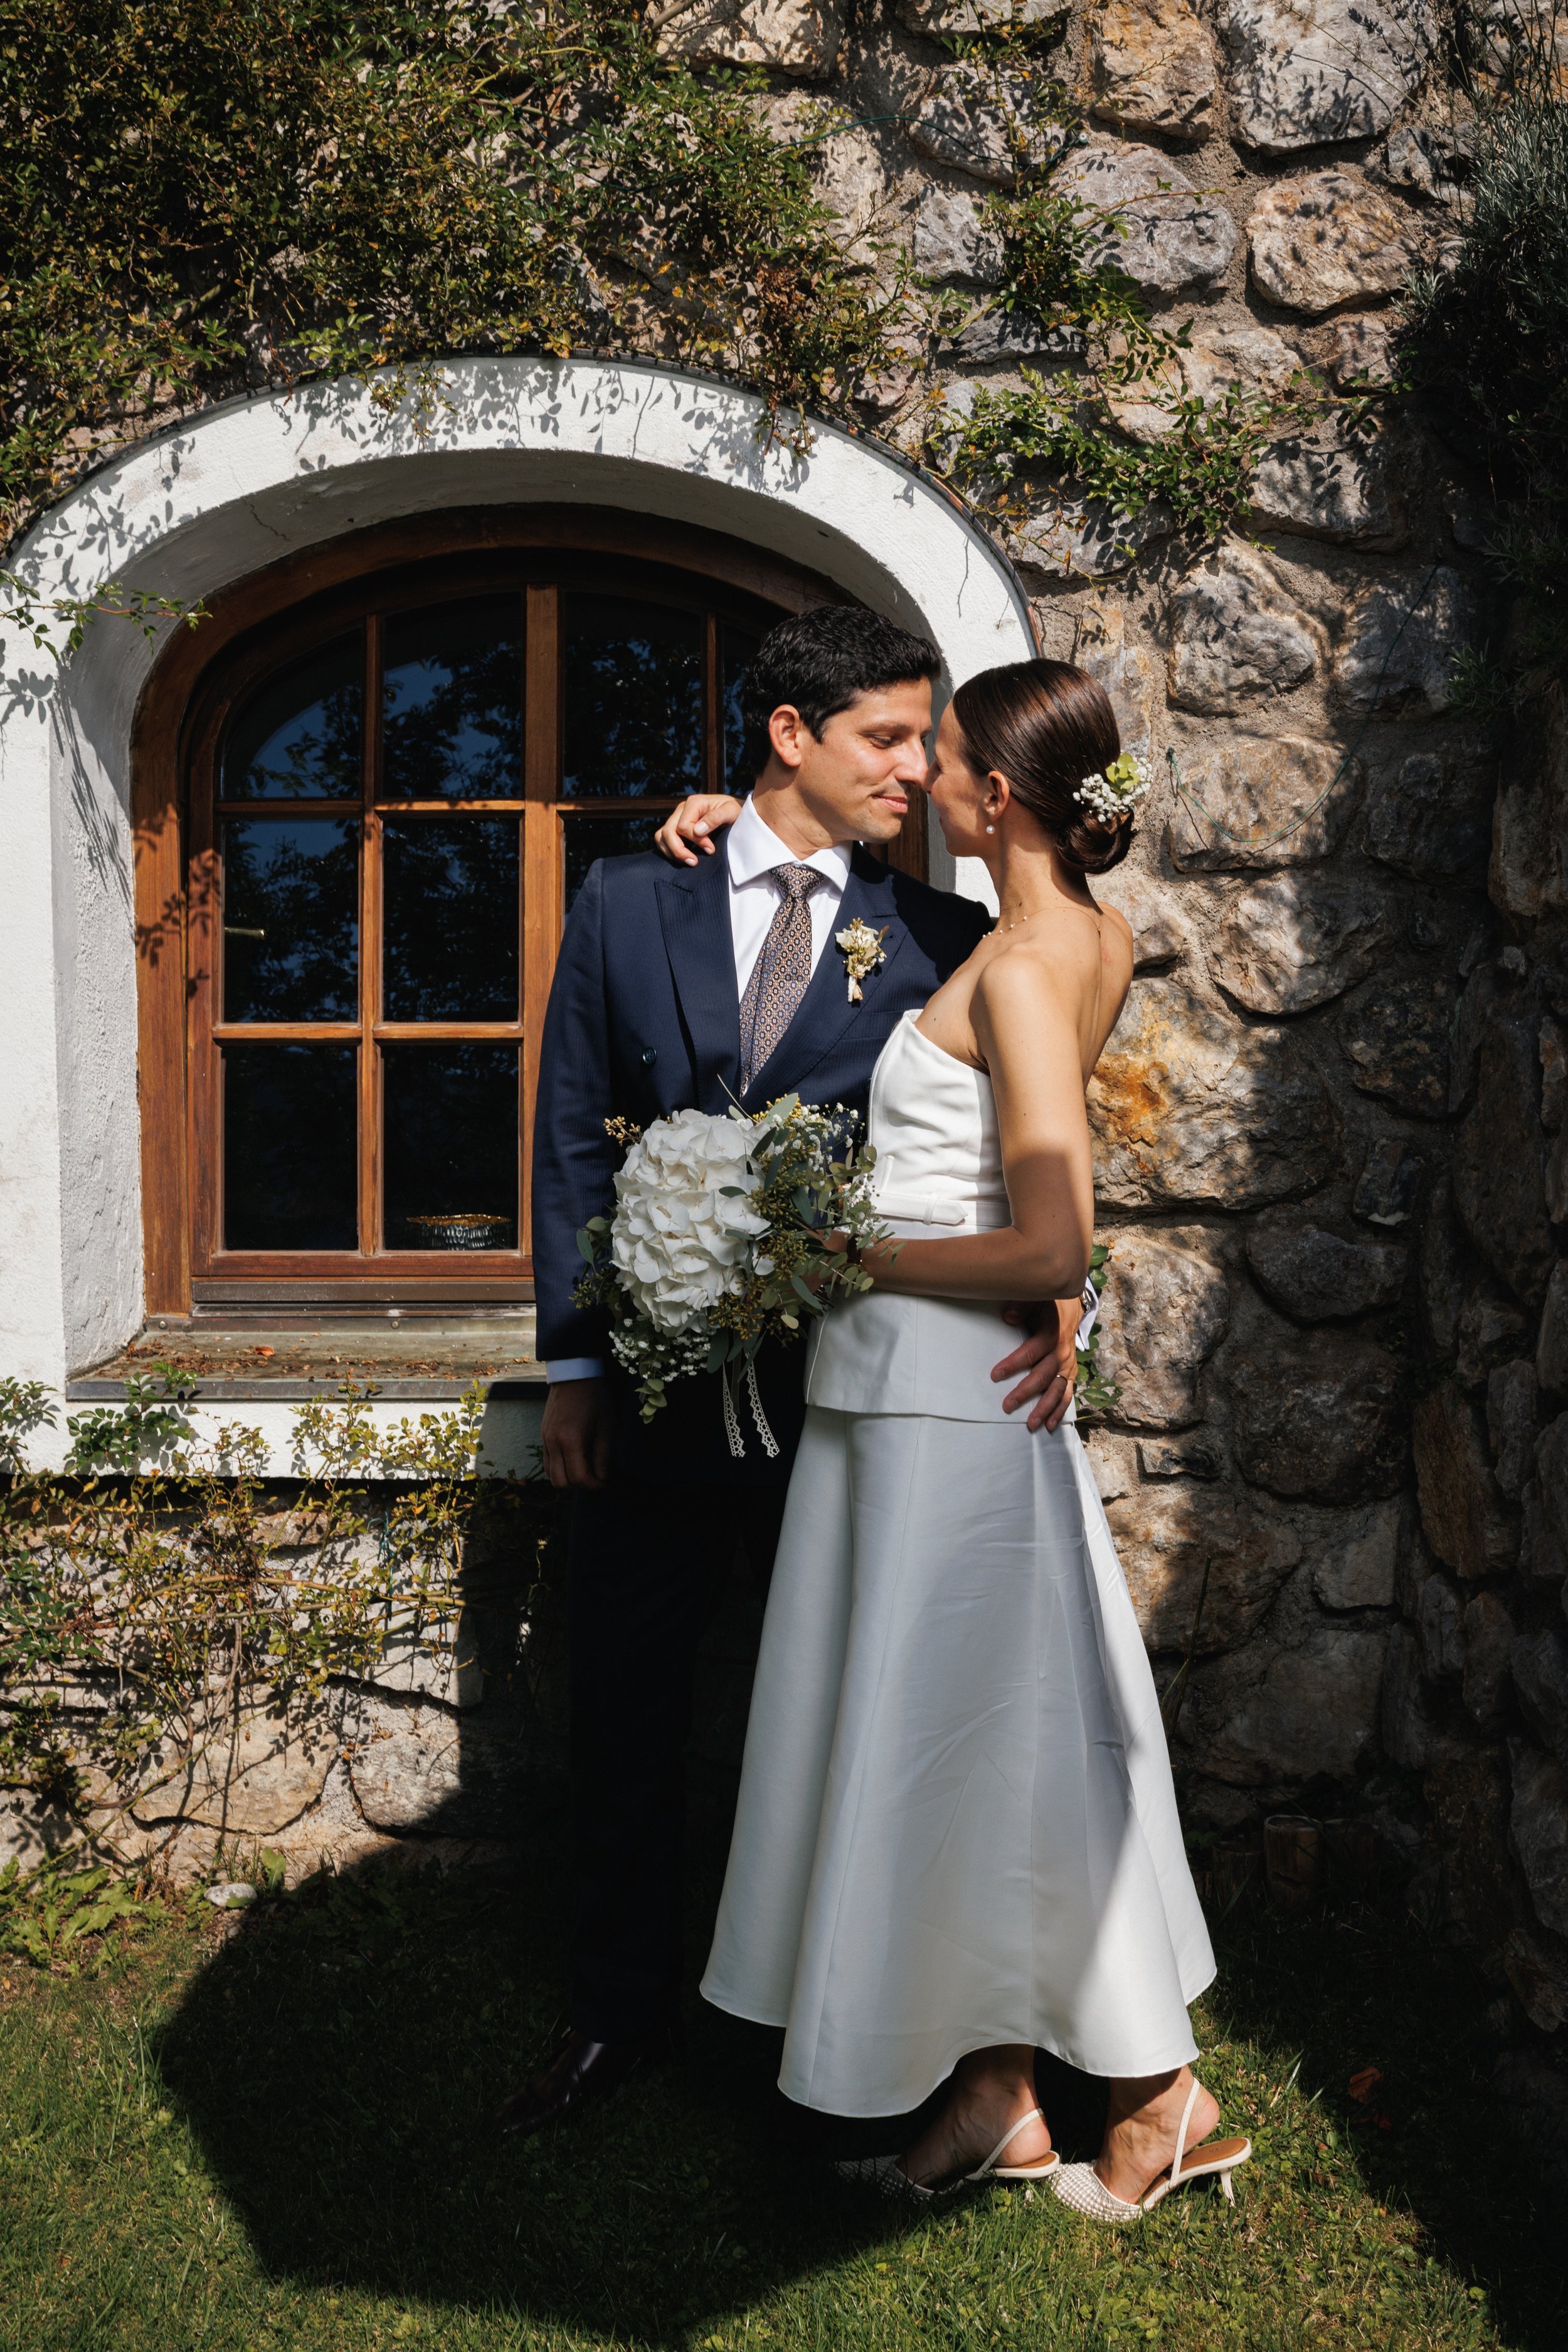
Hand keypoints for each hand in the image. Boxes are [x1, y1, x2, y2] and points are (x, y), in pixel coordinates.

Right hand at [541, 1377, 610, 1489]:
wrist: (573, 1373)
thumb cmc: (595, 1397)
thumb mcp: (607, 1425)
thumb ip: (604, 1454)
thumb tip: (602, 1477)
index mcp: (570, 1440)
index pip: (578, 1478)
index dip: (594, 1485)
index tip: (605, 1481)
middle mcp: (553, 1443)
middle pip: (561, 1482)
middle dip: (580, 1485)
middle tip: (596, 1477)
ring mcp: (545, 1439)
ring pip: (550, 1475)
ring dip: (567, 1478)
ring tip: (585, 1469)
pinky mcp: (543, 1434)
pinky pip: (547, 1461)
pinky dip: (559, 1468)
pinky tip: (574, 1459)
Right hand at [652, 794, 745, 864]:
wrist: (733, 812)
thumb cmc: (733, 811)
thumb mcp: (731, 811)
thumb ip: (716, 818)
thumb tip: (698, 830)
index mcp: (694, 803)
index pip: (684, 826)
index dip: (696, 841)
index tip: (710, 850)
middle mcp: (681, 809)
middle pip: (668, 831)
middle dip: (679, 850)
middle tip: (694, 862)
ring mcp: (676, 818)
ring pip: (661, 836)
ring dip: (672, 852)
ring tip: (688, 862)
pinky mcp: (675, 828)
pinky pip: (662, 839)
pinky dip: (668, 851)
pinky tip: (683, 858)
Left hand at [990, 1299, 1077, 1434]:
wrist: (1071, 1309)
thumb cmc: (1046, 1306)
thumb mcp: (1035, 1300)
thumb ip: (1022, 1307)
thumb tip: (1008, 1318)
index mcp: (1051, 1334)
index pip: (1031, 1351)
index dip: (1013, 1364)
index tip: (995, 1375)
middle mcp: (1061, 1353)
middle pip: (1043, 1376)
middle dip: (1025, 1392)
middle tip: (1007, 1405)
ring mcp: (1067, 1366)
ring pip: (1056, 1390)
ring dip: (1044, 1408)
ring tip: (1031, 1424)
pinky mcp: (1070, 1374)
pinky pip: (1066, 1394)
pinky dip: (1059, 1410)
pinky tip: (1049, 1425)